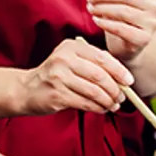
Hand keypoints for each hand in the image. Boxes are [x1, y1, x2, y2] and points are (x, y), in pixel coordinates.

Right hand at [17, 38, 132, 115]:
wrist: (26, 89)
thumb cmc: (55, 75)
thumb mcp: (71, 61)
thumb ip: (93, 64)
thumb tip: (121, 78)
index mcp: (70, 46)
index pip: (101, 57)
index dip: (118, 70)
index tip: (129, 81)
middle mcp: (63, 59)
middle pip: (99, 75)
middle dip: (115, 89)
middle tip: (122, 97)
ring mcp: (59, 77)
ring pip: (94, 91)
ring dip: (108, 101)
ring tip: (113, 105)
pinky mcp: (57, 94)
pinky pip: (85, 103)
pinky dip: (97, 108)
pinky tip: (101, 109)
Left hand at [86, 0, 155, 59]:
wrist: (128, 43)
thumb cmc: (122, 14)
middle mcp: (155, 6)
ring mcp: (151, 23)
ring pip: (123, 11)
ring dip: (102, 8)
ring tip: (89, 8)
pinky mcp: (144, 39)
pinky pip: (122, 29)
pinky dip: (106, 23)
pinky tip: (95, 20)